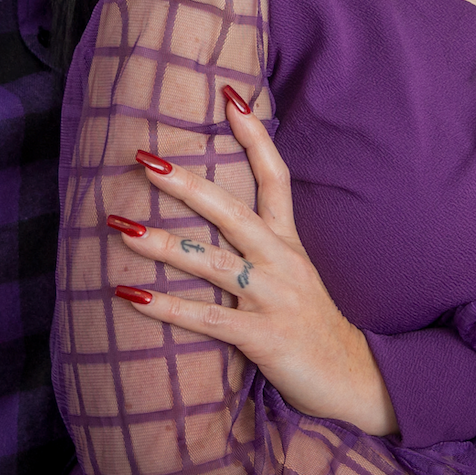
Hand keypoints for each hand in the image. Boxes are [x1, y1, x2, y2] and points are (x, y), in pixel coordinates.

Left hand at [107, 86, 398, 435]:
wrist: (354, 377)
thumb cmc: (313, 322)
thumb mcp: (293, 272)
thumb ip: (263, 245)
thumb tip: (220, 216)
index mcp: (289, 242)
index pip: (275, 176)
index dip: (254, 136)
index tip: (230, 97)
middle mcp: (281, 261)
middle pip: (232, 211)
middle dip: (187, 184)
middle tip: (145, 158)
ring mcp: (272, 297)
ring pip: (212, 262)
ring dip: (163, 244)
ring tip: (121, 226)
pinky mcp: (262, 336)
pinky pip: (207, 319)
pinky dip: (167, 307)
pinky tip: (130, 295)